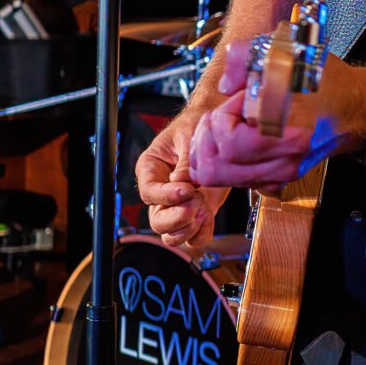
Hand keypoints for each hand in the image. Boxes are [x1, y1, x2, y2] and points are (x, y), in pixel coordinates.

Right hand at [134, 109, 228, 256]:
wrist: (217, 129)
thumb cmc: (195, 126)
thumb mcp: (188, 137)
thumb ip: (185, 162)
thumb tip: (182, 182)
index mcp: (150, 170)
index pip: (148, 193)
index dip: (165, 197)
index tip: (186, 190)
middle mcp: (161, 193)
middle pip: (156, 221)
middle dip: (176, 217)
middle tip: (197, 199)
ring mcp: (178, 206)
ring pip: (171, 235)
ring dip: (187, 229)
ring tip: (203, 209)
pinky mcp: (198, 213)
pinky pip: (194, 238)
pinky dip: (201, 234)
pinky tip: (209, 217)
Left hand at [187, 39, 365, 188]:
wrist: (354, 105)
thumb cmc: (322, 78)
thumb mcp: (284, 50)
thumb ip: (244, 56)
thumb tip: (225, 83)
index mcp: (286, 127)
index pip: (229, 142)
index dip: (222, 116)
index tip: (238, 98)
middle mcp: (285, 156)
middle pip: (217, 169)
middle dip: (207, 141)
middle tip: (217, 119)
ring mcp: (284, 171)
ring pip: (224, 179)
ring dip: (215, 152)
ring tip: (226, 128)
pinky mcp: (283, 178)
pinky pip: (241, 182)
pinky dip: (230, 164)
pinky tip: (238, 141)